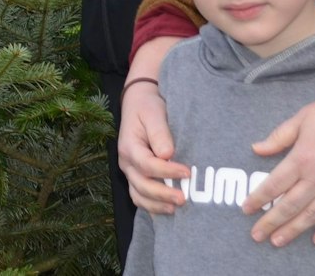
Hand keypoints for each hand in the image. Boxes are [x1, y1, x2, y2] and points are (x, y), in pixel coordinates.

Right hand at [117, 37, 190, 213]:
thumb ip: (159, 133)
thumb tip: (167, 154)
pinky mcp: (137, 176)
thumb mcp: (153, 113)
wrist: (138, 103)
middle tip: (184, 198)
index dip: (167, 172)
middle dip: (162, 195)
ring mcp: (130, 171)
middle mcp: (127, 163)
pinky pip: (141, 196)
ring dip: (157, 205)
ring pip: (139, 196)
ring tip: (176, 209)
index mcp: (129, 147)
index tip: (187, 172)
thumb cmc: (147, 106)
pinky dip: (153, 206)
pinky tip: (169, 209)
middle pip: (141, 186)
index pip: (147, 165)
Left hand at [241, 90, 314, 245]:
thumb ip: (278, 137)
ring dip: (293, 231)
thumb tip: (256, 149)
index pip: (273, 185)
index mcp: (302, 159)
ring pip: (311, 216)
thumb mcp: (302, 118)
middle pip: (289, 206)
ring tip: (277, 241)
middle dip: (270, 222)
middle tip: (256, 235)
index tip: (245, 209)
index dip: (258, 199)